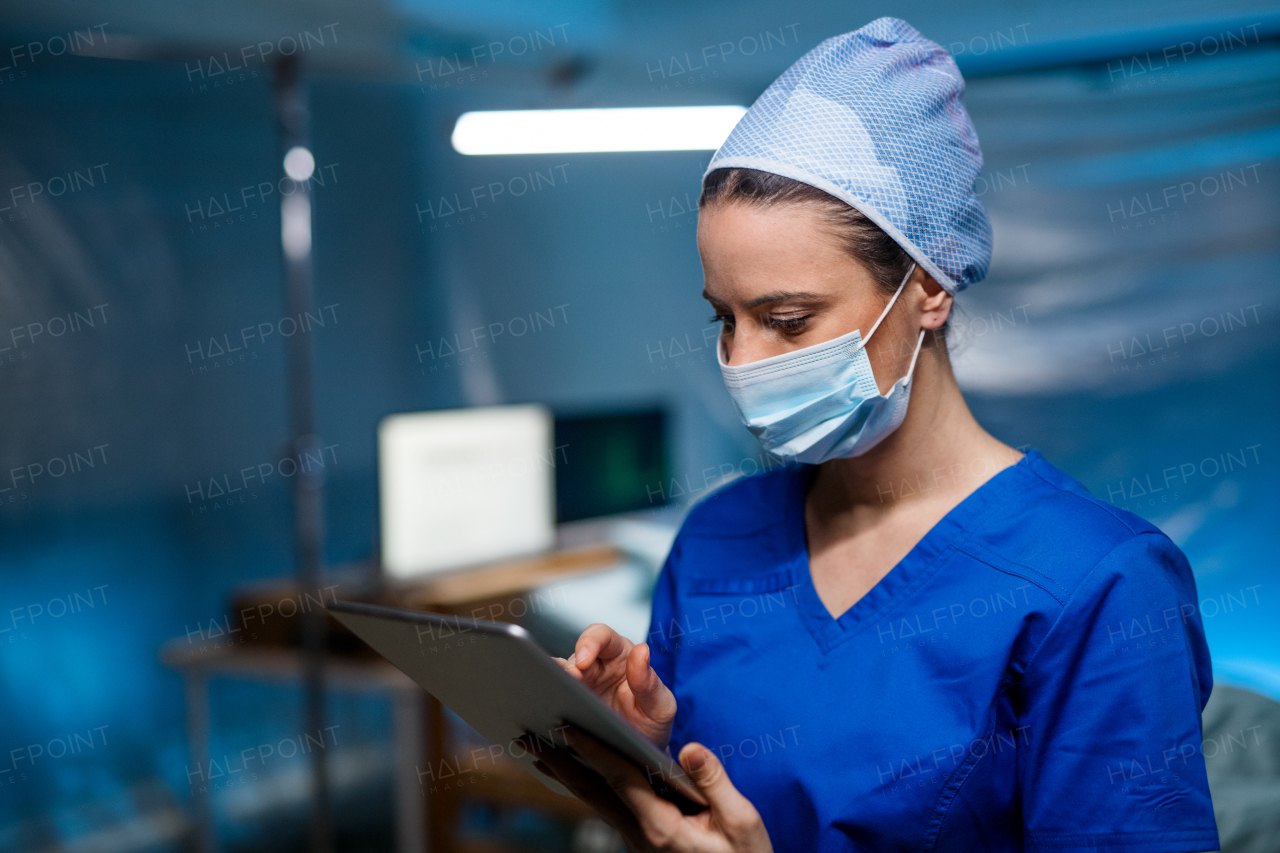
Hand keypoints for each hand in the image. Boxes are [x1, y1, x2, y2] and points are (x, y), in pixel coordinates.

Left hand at [533, 727, 772, 852]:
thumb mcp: (742, 821)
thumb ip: (714, 782)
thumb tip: (689, 748)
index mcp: (662, 827)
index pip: (619, 779)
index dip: (592, 750)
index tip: (565, 726)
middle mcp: (642, 834)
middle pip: (592, 792)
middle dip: (558, 763)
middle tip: (525, 738)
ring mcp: (639, 840)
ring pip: (595, 800)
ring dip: (566, 773)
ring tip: (538, 750)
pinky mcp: (644, 839)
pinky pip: (608, 806)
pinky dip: (587, 784)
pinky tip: (577, 772)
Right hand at [555, 623, 675, 748]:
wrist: (643, 754)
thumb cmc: (652, 722)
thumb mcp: (661, 706)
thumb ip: (650, 682)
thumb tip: (642, 650)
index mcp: (622, 656)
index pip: (602, 637)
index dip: (590, 642)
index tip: (584, 659)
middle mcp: (598, 666)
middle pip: (576, 654)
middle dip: (570, 665)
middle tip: (570, 678)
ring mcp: (582, 685)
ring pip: (560, 673)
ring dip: (556, 680)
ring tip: (555, 692)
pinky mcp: (569, 703)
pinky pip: (553, 693)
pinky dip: (546, 695)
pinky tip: (545, 703)